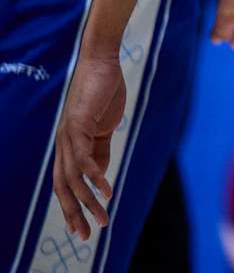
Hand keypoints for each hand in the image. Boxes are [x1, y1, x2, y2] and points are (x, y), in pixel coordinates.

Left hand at [52, 54, 125, 238]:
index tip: (82, 228)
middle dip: (75, 214)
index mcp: (69, 147)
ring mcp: (68, 136)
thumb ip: (100, 149)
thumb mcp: (104, 126)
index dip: (71, 208)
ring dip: (89, 200)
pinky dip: (94, 176)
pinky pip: (84, 158)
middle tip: (87, 235)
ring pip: (74, 178)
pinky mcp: (78, 125)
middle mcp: (63, 145)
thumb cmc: (104, 92)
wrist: (102, 62)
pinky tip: (106, 188)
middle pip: (64, 188)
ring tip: (104, 216)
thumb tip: (101, 175)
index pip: (65, 185)